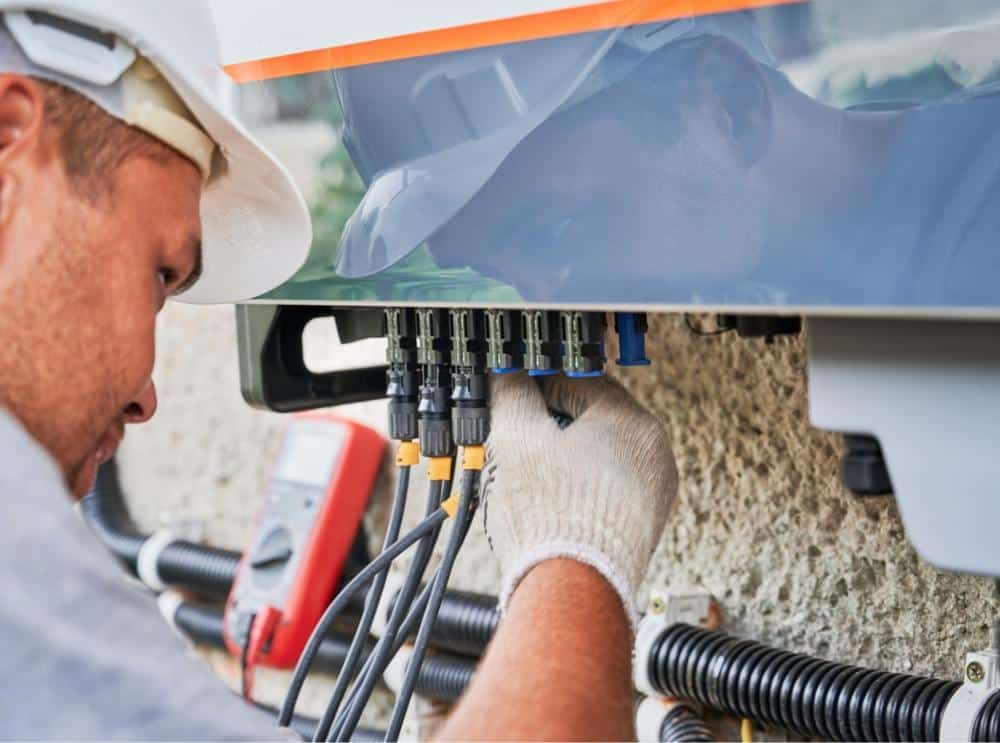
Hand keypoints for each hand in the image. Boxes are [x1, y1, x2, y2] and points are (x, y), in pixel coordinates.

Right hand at [481, 372, 677, 627]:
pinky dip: (574, 491)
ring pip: (597, 458)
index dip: (538, 384)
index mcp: (634, 424)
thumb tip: (507, 375)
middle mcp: (653, 457)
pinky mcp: (639, 529)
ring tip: (525, 477)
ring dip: (560, 460)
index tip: (514, 393)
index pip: (580, 381)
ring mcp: (652, 496)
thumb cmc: (551, 518)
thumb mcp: (516, 437)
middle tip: (514, 437)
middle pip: (591, 421)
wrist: (571, 592)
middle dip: (549, 426)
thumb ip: (512, 393)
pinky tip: (546, 505)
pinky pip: (603, 492)